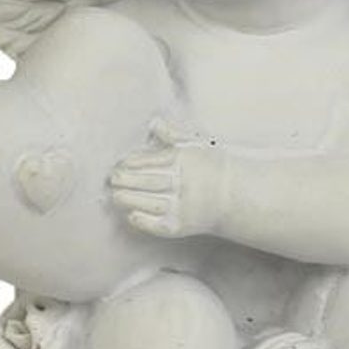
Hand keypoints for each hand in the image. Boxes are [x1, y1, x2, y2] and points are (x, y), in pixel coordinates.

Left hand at [109, 119, 227, 238]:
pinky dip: (144, 222)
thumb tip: (155, 123)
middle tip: (113, 178)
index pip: (153, 161)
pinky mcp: (181, 226)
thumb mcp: (198, 145)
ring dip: (130, 200)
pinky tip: (131, 216)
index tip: (121, 163)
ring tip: (116, 195)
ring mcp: (183, 206)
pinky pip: (158, 225)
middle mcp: (184, 184)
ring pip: (150, 203)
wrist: (234, 196)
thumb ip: (174, 135)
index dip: (133, 162)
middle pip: (149, 181)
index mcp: (185, 162)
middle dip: (127, 180)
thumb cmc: (211, 167)